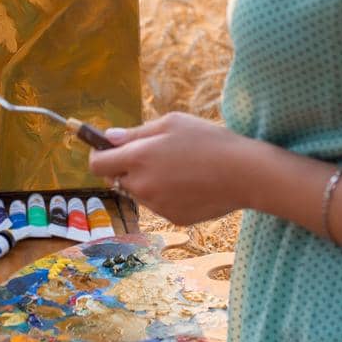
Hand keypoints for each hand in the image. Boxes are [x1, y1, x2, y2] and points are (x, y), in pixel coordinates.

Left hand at [87, 111, 251, 225]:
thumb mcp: (172, 123)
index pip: (97, 163)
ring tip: (178, 167)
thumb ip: (135, 132)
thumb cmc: (209, 141)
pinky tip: (190, 183)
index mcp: (138, 157)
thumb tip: (108, 138)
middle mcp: (142, 185)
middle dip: (126, 167)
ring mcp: (157, 205)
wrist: (245, 174)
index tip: (106, 148)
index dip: (98, 154)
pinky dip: (166, 194)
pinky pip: (159, 204)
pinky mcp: (172, 218)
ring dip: (147, 181)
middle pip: (116, 179)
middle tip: (152, 154)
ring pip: (139, 192)